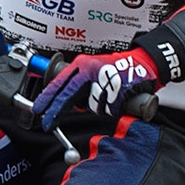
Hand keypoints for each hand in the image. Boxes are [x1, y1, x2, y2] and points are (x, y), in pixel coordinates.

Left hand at [32, 49, 160, 127]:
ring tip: (110, 95)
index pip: (60, 83)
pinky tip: (119, 98)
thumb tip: (68, 103)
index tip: (38, 109)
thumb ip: (79, 84)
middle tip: (49, 122)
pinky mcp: (120, 89)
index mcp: (82, 64)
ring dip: (100, 106)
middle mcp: (91, 70)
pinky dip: (114, 107)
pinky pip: (111, 108)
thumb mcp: (92, 70)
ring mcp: (105, 79)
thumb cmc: (118, 67)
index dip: (48, 98)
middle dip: (57, 110)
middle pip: (69, 96)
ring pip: (93, 105)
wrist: (145, 61)